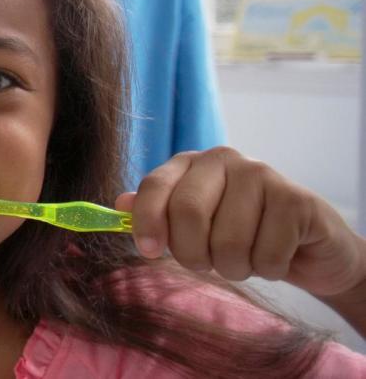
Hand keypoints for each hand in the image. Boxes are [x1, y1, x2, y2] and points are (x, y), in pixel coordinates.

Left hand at [119, 146, 365, 299]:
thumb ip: (157, 213)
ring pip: (227, 242)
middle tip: (208, 263)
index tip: (148, 251)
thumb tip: (120, 203)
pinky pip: (266, 255)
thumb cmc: (241, 234)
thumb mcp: (193, 225)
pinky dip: (268, 269)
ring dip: (234, 267)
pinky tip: (276, 256)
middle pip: (187, 213)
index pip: (154, 186)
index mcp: (190, 164)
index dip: (146, 221)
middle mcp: (224, 160)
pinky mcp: (296, 200)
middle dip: (193, 254)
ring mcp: (262, 175)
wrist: (308, 246)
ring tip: (246, 258)